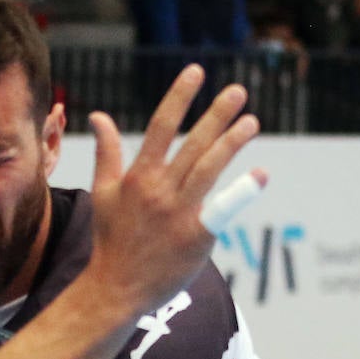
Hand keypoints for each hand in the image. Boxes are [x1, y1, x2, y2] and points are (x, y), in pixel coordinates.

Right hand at [87, 65, 261, 312]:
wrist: (115, 287)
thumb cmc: (110, 239)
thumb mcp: (102, 192)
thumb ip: (106, 152)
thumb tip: (98, 116)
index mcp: (137, 177)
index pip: (160, 126)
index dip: (179, 97)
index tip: (196, 71)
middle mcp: (158, 190)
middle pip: (192, 144)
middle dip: (216, 115)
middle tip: (238, 90)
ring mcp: (178, 213)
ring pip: (209, 169)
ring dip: (232, 143)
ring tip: (252, 121)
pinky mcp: (196, 236)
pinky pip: (222, 208)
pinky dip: (242, 191)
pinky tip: (261, 174)